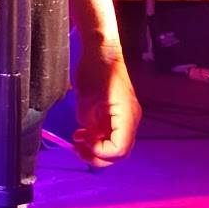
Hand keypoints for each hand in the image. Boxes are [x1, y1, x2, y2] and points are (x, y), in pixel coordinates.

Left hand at [72, 44, 141, 168]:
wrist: (102, 52)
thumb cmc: (96, 69)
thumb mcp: (85, 98)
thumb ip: (87, 121)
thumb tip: (87, 134)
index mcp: (126, 115)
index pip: (119, 148)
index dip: (100, 152)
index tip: (84, 144)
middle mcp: (130, 119)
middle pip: (120, 152)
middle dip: (98, 155)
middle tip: (78, 150)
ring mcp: (125, 117)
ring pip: (115, 145)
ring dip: (97, 148)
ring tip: (78, 141)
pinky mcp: (118, 115)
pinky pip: (110, 134)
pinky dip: (98, 139)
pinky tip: (83, 134)